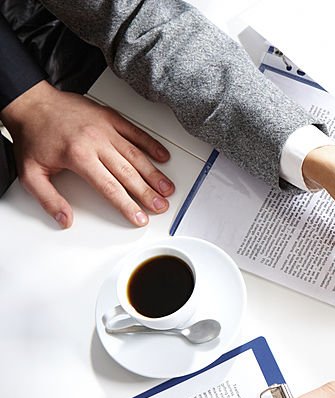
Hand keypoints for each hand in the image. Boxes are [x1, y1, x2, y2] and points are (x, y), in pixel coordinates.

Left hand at [0, 81, 173, 227]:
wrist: (31, 103)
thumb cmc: (33, 135)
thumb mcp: (30, 172)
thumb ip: (48, 199)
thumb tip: (64, 219)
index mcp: (78, 156)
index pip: (109, 187)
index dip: (127, 205)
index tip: (138, 217)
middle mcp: (95, 141)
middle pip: (128, 173)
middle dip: (147, 193)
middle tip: (160, 206)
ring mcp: (105, 128)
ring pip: (136, 154)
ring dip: (154, 173)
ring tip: (167, 188)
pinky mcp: (110, 117)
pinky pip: (136, 132)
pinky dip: (151, 144)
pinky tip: (163, 157)